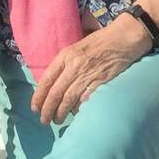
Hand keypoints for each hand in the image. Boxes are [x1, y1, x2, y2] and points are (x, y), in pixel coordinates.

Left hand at [30, 15, 150, 125]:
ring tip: (57, 120)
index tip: (35, 107)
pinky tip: (75, 114)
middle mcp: (74, 66)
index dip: (39, 96)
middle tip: (44, 120)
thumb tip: (56, 82)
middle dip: (48, 109)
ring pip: (69, 99)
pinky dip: (79, 108)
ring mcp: (87, 75)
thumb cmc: (101, 41)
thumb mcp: (77, 46)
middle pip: (56, 92)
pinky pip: (86, 99)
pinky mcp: (100, 82)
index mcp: (66, 56)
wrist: (124, 38)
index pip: (47, 79)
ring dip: (61, 112)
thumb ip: (66, 62)